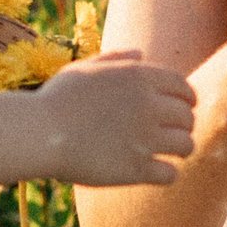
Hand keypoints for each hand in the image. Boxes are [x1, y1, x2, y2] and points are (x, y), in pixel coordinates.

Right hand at [36, 51, 197, 187]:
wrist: (39, 133)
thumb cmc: (57, 99)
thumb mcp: (84, 68)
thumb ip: (115, 58)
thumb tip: (140, 53)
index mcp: (138, 77)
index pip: (183, 87)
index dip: (187, 98)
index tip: (182, 108)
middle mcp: (148, 105)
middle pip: (187, 116)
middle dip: (184, 124)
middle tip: (173, 133)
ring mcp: (145, 138)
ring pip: (185, 144)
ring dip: (181, 149)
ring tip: (170, 154)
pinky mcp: (137, 169)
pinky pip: (170, 173)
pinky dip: (167, 174)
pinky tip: (156, 172)